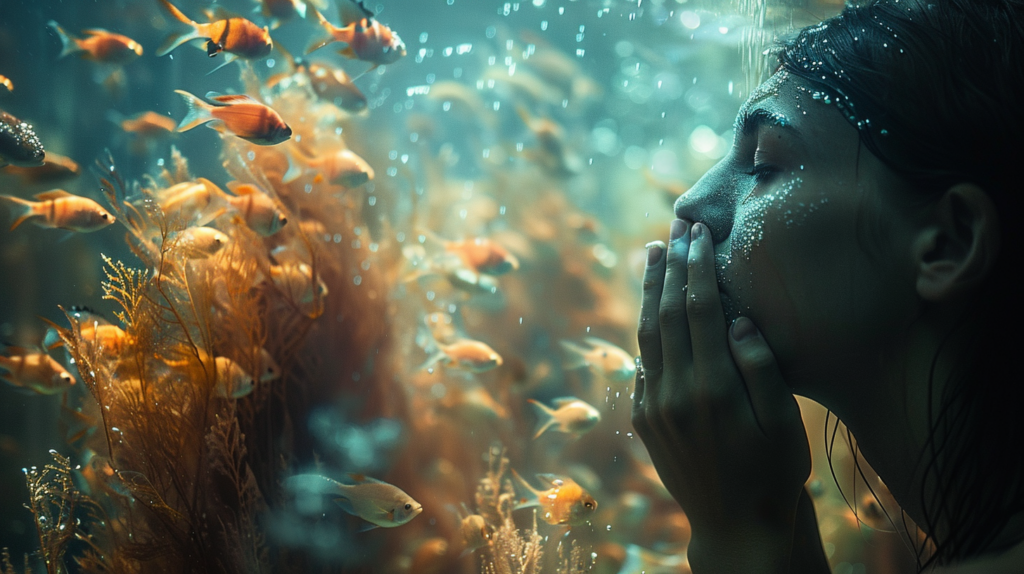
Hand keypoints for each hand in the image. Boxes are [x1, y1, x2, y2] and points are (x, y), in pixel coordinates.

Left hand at [632, 220, 812, 571]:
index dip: (696, 266)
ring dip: (648, 291)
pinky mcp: (644, 419)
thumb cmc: (773, 472)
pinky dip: (645, 330)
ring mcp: (653, 406)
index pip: (698, 309)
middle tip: (672, 229)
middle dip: (669, 266)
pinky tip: (651, 309)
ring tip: (653, 254)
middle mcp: (675, 392)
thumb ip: (761, 367)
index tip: (696, 233)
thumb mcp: (783, 422)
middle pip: (665, 313)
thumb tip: (737, 318)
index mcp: (713, 387)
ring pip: (646, 334)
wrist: (736, 527)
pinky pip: (641, 364)